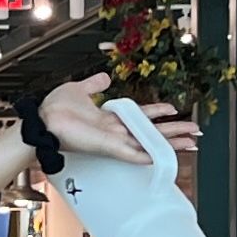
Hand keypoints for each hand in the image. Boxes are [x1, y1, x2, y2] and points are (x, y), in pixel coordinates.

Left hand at [36, 73, 196, 167]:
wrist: (42, 121)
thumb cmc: (55, 109)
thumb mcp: (79, 89)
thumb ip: (94, 85)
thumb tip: (106, 78)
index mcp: (109, 118)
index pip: (140, 116)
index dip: (157, 113)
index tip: (173, 110)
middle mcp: (115, 131)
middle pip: (151, 132)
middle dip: (173, 131)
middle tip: (194, 133)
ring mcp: (112, 141)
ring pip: (148, 143)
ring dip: (170, 144)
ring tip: (191, 144)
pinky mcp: (107, 147)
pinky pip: (132, 153)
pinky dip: (148, 155)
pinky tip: (164, 158)